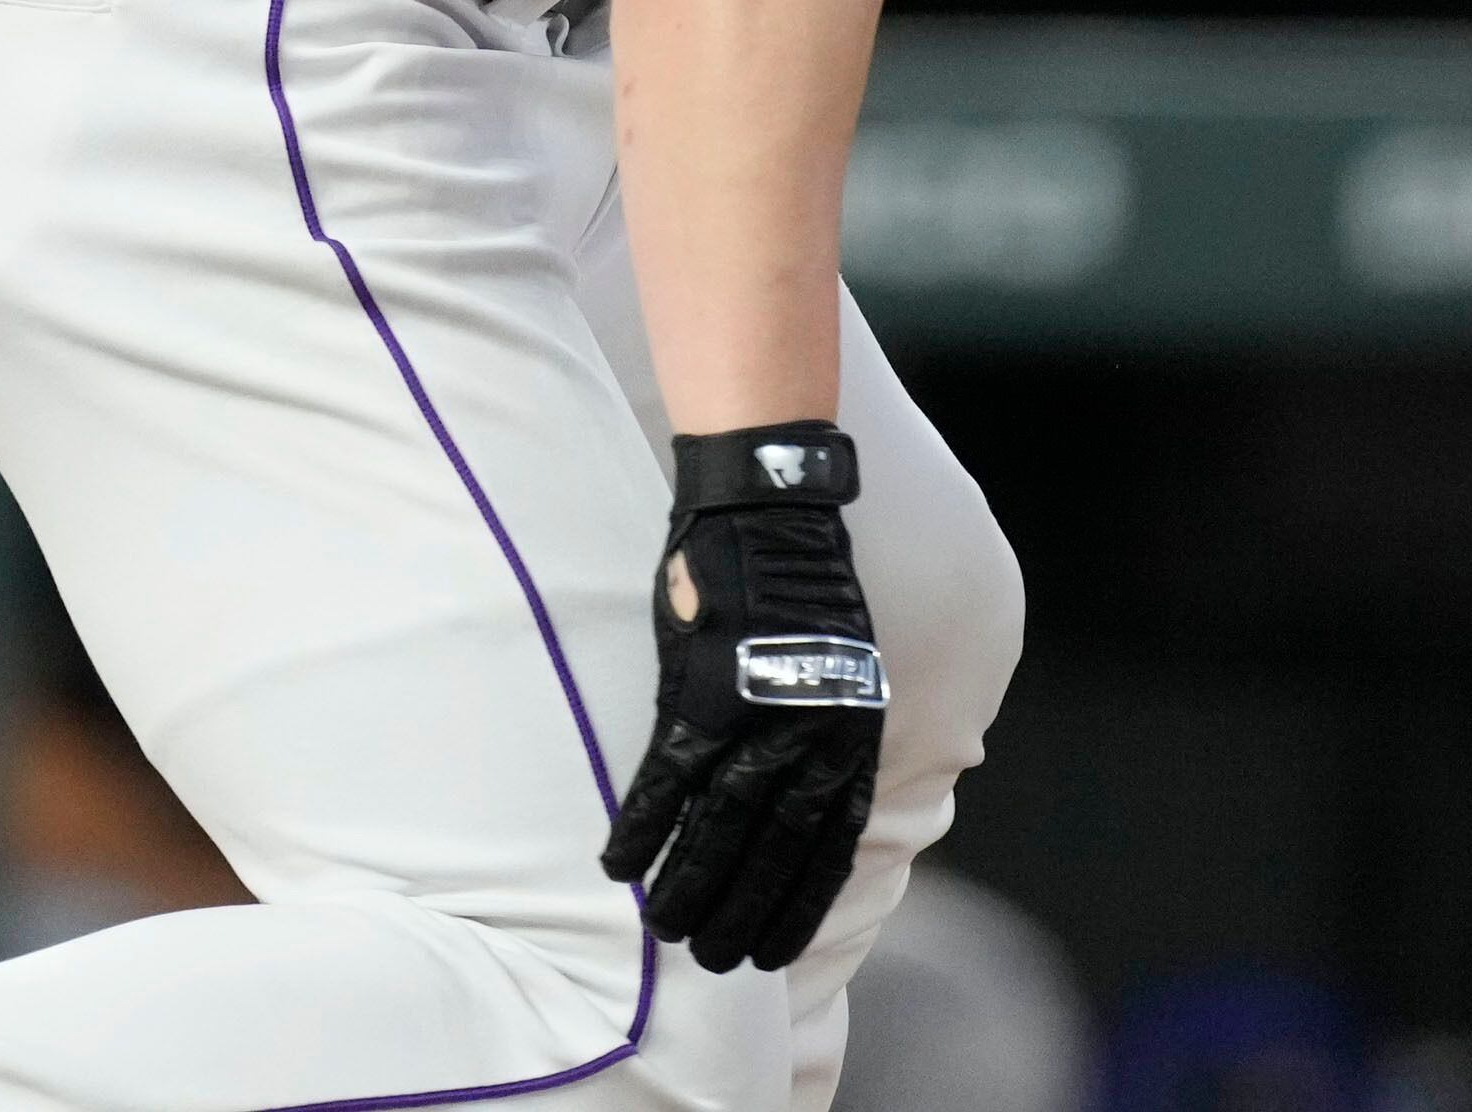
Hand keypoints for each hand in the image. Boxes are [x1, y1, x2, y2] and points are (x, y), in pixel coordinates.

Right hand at [598, 424, 886, 972]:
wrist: (769, 510)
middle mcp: (811, 739)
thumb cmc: (795, 577)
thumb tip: (789, 773)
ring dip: (689, 884)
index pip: (827, 845)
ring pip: (720, 827)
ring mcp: (755, 719)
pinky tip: (621, 863)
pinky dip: (643, 825)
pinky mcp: (700, 694)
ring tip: (664, 929)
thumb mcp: (835, 659)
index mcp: (850, 734)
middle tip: (712, 960)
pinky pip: (666, 778)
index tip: (776, 951)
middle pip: (773, 849)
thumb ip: (815, 722)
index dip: (799, 903)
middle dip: (742, 910)